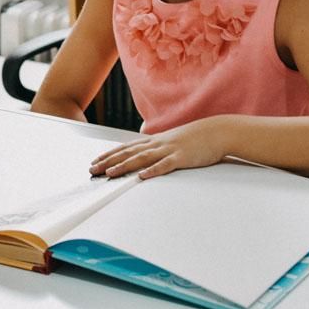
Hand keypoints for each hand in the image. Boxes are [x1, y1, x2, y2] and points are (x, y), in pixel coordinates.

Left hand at [89, 118, 225, 179]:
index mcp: (154, 141)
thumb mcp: (172, 142)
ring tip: (110, 173)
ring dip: (124, 166)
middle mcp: (157, 144)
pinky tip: (142, 176)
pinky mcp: (181, 157)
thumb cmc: (195, 139)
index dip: (109, 154)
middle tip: (92, 169)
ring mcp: (168, 150)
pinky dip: (153, 171)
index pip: (126, 148)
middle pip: (128, 153)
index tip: (95, 160)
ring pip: (142, 158)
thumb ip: (158, 149)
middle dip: (109, 161)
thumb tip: (146, 158)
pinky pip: (165, 165)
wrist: (216, 131)